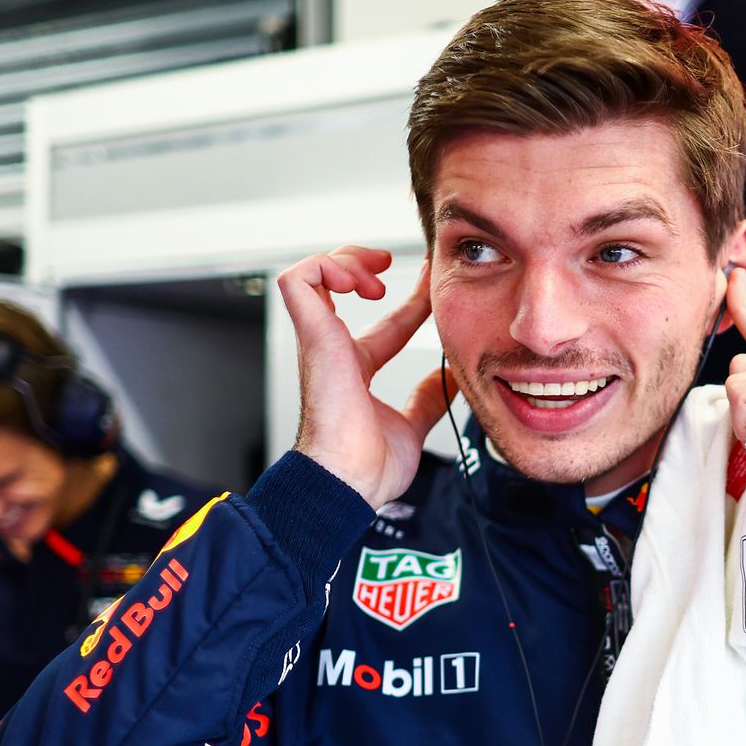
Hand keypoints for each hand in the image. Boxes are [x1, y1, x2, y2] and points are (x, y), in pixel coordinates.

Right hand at [278, 246, 455, 509]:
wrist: (347, 484)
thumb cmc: (368, 469)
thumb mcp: (413, 425)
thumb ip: (427, 399)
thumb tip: (448, 379)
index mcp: (358, 371)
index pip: (388, 324)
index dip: (414, 300)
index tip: (435, 282)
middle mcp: (335, 352)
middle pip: (341, 286)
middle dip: (366, 262)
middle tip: (396, 264)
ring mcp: (321, 343)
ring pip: (312, 274)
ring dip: (345, 260)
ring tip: (374, 275)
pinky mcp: (313, 338)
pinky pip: (298, 281)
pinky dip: (326, 266)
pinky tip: (358, 280)